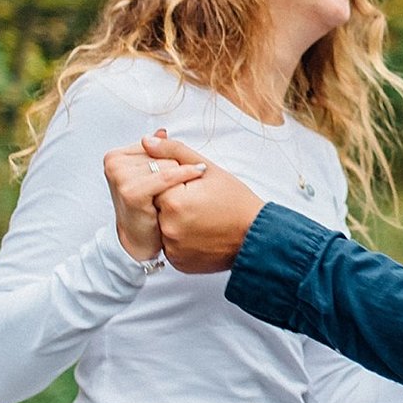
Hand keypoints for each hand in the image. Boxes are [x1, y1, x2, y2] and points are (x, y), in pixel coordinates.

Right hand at [102, 132, 208, 262]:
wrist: (138, 239)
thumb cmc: (146, 208)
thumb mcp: (151, 176)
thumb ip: (156, 153)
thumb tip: (162, 131)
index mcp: (115, 156)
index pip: (154, 144)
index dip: (169, 157)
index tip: (181, 166)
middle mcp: (113, 163)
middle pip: (160, 152)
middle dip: (175, 166)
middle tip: (184, 183)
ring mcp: (120, 177)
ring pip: (166, 163)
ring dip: (180, 175)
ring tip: (183, 189)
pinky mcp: (131, 192)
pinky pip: (166, 176)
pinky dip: (184, 175)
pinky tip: (199, 174)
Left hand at [143, 134, 264, 272]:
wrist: (256, 236)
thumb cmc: (236, 202)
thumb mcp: (207, 169)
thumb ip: (173, 152)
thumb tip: (146, 140)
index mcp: (173, 202)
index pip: (157, 185)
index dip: (176, 184)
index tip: (194, 189)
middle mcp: (169, 228)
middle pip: (158, 207)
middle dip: (174, 202)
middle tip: (199, 204)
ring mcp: (173, 249)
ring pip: (162, 227)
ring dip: (175, 221)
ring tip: (201, 218)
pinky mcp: (178, 262)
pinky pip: (171, 246)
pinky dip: (181, 239)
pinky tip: (200, 232)